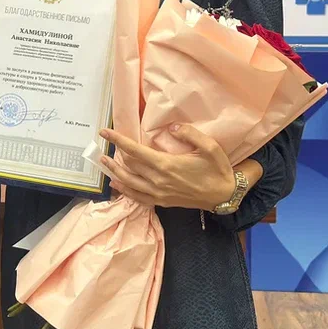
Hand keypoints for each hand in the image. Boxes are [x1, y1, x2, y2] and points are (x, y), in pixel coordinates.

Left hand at [98, 125, 232, 211]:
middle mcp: (158, 180)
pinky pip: (138, 197)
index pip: (134, 151)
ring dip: (115, 172)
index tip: (104, 132)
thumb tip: (172, 127)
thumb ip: (190, 134)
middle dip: (113, 155)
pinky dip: (125, 190)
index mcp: (166, 165)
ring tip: (104, 163)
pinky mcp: (162, 201)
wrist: (225, 196)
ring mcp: (159, 193)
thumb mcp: (209, 147)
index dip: (118, 140)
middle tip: (103, 145)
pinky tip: (118, 185)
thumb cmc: (217, 170)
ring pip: (129, 182)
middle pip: (128, 166)